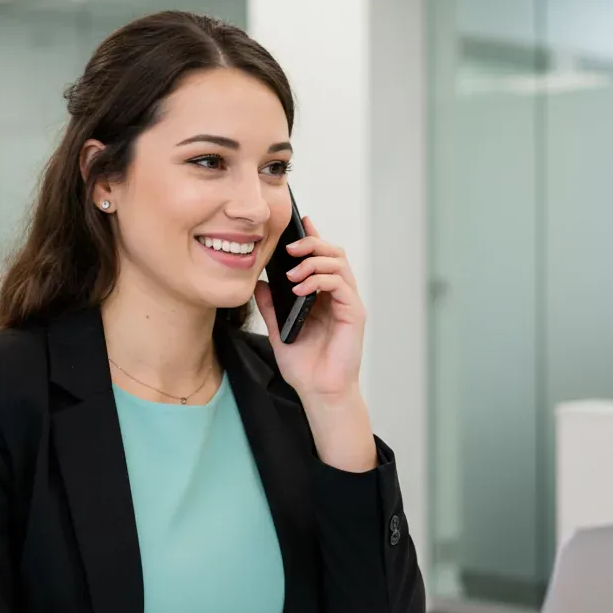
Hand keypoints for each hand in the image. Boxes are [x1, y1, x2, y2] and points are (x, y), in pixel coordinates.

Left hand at [255, 216, 364, 401]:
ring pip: (339, 263)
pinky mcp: (354, 314)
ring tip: (291, 272)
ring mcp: (348, 303)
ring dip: (314, 261)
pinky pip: (341, 285)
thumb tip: (258, 282)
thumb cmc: (304, 364)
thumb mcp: (278, 329)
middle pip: (333, 253)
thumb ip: (270, 306)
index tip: (299, 220)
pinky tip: (301, 288)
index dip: (312, 237)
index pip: (321, 258)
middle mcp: (339, 295)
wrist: (318, 391)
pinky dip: (320, 280)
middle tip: (289, 247)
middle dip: (311, 243)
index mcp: (323, 295)